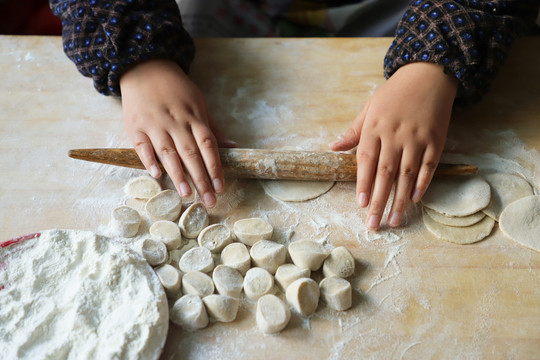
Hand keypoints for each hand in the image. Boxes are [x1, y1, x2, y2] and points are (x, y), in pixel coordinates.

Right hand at [120, 59, 236, 207]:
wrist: (146, 68)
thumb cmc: (177, 90)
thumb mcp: (199, 104)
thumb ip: (213, 129)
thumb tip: (234, 147)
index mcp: (194, 117)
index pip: (208, 146)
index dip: (215, 167)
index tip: (221, 187)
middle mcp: (176, 122)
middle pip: (191, 154)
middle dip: (201, 179)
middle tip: (209, 201)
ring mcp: (155, 124)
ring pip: (168, 152)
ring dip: (178, 175)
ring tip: (187, 194)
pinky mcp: (136, 126)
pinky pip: (143, 146)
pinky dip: (149, 160)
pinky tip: (157, 175)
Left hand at [329, 62, 457, 228]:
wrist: (428, 74)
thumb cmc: (394, 94)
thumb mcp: (369, 108)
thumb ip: (353, 132)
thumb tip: (333, 147)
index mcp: (375, 127)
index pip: (366, 161)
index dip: (363, 183)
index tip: (360, 204)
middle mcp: (395, 135)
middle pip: (385, 173)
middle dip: (378, 200)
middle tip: (374, 224)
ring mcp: (417, 138)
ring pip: (407, 174)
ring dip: (400, 199)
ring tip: (394, 220)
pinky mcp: (436, 139)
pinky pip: (429, 165)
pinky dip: (423, 183)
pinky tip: (416, 199)